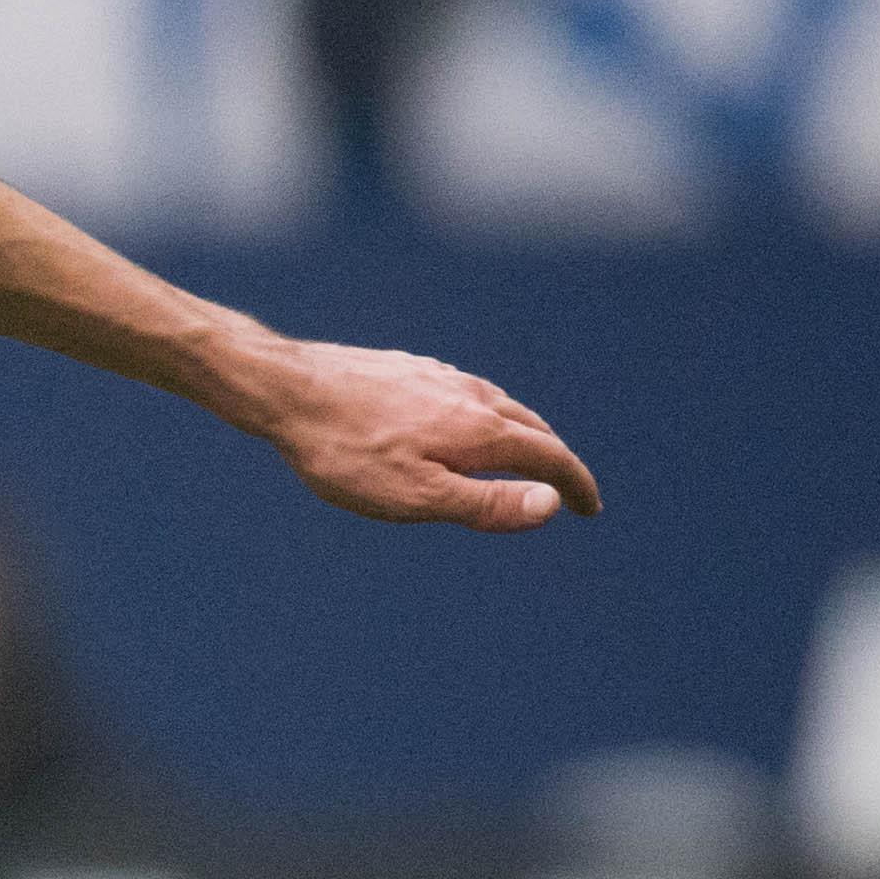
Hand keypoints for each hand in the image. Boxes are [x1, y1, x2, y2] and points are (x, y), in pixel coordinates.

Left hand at [247, 339, 600, 531]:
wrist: (289, 390)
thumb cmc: (347, 452)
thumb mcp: (416, 496)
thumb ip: (486, 503)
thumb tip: (552, 504)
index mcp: (481, 431)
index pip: (550, 458)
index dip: (576, 486)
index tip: (590, 509)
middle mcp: (472, 396)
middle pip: (533, 428)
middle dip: (555, 460)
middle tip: (564, 489)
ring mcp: (441, 377)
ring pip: (500, 406)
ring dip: (523, 434)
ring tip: (522, 457)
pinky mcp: (411, 369)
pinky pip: (465, 393)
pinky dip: (484, 414)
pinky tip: (462, 422)